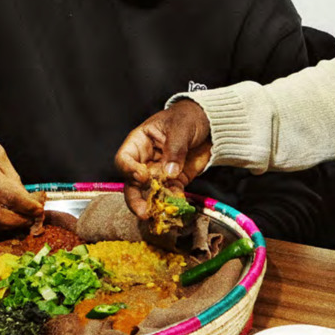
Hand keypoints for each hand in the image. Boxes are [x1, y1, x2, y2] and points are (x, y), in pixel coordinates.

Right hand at [115, 101, 212, 218]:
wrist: (210, 124)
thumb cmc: (188, 118)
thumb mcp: (180, 128)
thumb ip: (175, 150)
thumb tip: (169, 173)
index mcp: (139, 142)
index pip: (124, 159)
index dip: (129, 170)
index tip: (142, 177)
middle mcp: (145, 160)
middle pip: (132, 182)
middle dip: (136, 198)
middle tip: (143, 211)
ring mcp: (159, 172)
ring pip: (149, 192)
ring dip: (153, 205)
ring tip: (157, 216)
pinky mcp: (175, 180)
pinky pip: (170, 194)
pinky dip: (172, 202)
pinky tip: (176, 208)